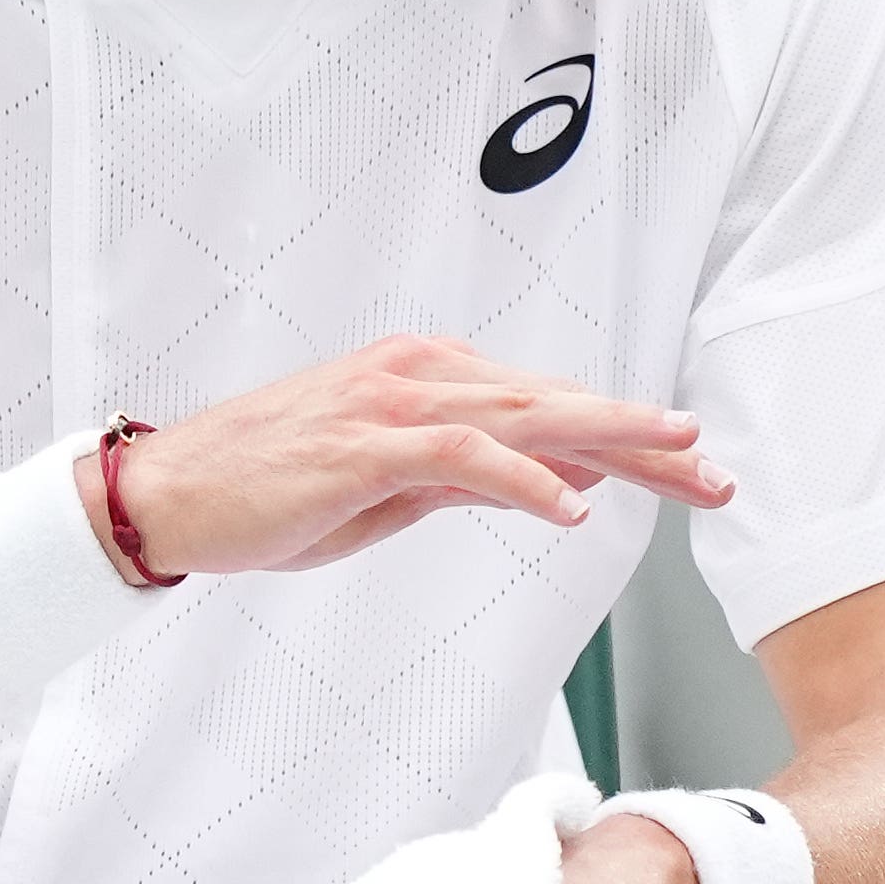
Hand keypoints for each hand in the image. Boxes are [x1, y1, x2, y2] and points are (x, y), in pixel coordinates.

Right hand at [72, 336, 729, 580]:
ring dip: (609, 440)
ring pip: (525, 414)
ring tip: (677, 465)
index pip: (549, 408)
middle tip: (713, 473)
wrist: (171, 494)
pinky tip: (567, 509)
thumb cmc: (271, 491)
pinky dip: (522, 478)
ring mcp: (393, 403)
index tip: (689, 474)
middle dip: (643, 441)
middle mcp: (422, 374)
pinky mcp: (364, 443)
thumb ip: (475, 478)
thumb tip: (561, 482)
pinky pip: (460, 456)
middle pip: (555, 404)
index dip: (627, 441)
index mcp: (430, 380)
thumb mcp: (391, 490)